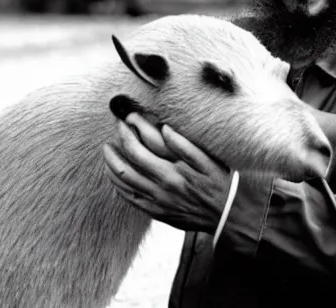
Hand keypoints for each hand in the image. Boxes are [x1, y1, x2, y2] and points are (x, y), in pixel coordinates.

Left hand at [103, 113, 232, 232]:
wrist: (227, 216)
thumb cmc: (220, 184)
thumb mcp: (209, 161)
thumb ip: (185, 145)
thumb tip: (165, 129)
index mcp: (173, 172)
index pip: (141, 148)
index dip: (129, 131)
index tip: (126, 119)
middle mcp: (161, 187)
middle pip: (128, 163)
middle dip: (118, 143)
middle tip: (116, 129)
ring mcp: (157, 202)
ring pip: (124, 182)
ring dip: (111, 164)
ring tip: (108, 150)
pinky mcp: (156, 212)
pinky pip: (129, 199)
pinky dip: (118, 186)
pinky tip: (116, 176)